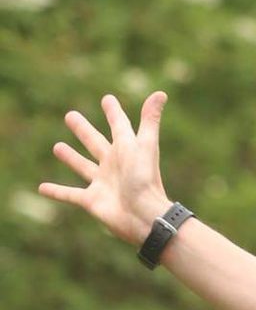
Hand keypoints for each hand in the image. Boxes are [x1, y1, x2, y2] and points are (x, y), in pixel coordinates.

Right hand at [40, 90, 171, 246]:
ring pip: (82, 166)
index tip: (107, 99)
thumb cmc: (145, 180)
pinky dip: (56, 191)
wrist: (144, 216)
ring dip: (70, 157)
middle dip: (83, 130)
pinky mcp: (91, 201)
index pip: (119, 126)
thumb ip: (150, 120)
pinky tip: (41, 187)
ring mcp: (101, 183)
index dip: (114, 113)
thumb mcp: (145, 145)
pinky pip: (70, 194)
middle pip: (95, 143)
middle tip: (70, 116)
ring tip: (57, 146)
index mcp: (125, 149)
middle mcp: (112, 165)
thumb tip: (161, 93)